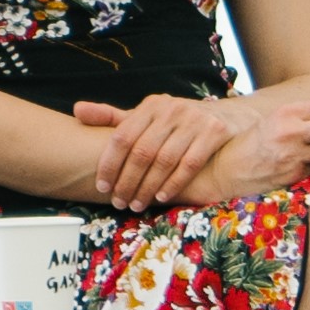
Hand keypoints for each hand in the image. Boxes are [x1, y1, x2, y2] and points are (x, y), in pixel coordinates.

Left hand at [69, 93, 295, 205]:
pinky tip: (163, 196)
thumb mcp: (149, 116)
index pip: (122, 136)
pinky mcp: (215, 131)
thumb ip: (114, 118)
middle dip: (127, 181)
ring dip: (148, 186)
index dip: (109, 163)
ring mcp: (195, 119)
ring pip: (164, 159)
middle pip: (142, 151)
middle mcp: (172, 109)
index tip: (102, 186)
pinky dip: (174, 182)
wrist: (233, 116)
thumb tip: (76, 110)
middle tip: (118, 202)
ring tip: (137, 204)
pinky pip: (190, 163)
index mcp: (151, 105)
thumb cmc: (181, 122)